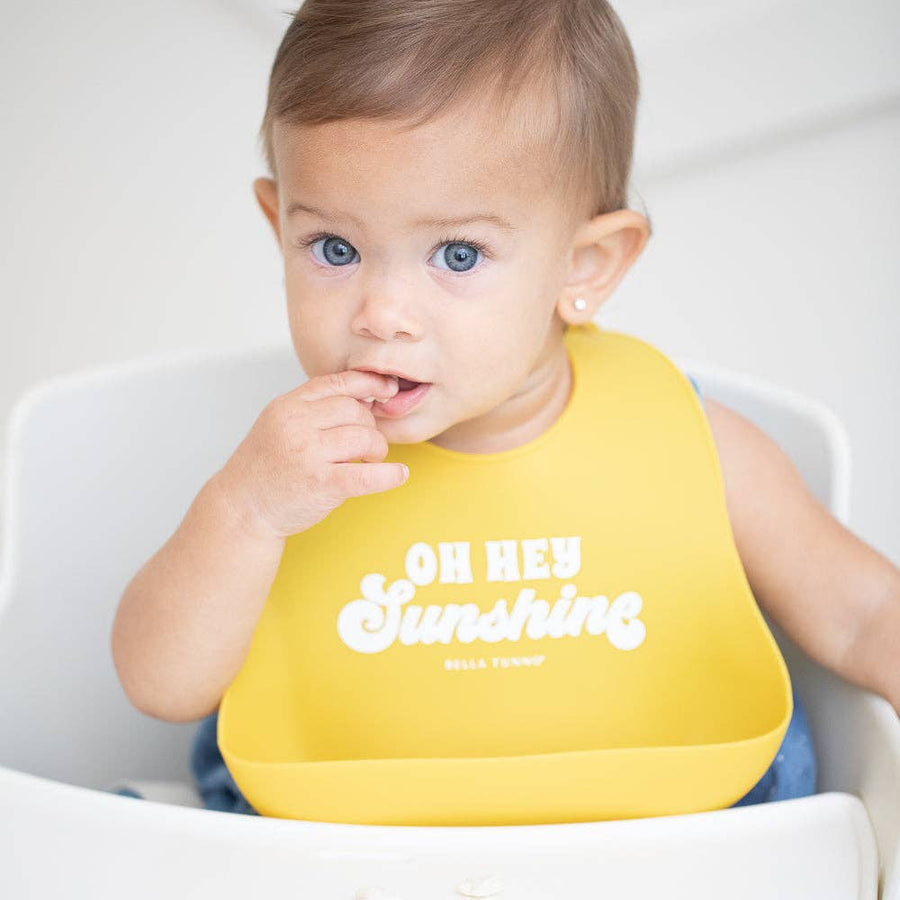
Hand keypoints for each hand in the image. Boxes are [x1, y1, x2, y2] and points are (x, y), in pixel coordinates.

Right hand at [213, 369, 405, 539]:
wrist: (241, 507)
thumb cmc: (266, 467)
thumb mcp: (279, 424)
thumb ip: (314, 409)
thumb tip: (366, 397)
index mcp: (288, 406)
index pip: (338, 383)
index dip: (369, 383)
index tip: (387, 389)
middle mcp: (296, 425)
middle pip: (355, 410)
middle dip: (370, 426)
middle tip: (367, 444)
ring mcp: (308, 454)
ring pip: (364, 437)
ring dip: (377, 449)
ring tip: (370, 460)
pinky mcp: (320, 483)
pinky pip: (366, 475)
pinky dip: (388, 475)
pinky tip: (398, 475)